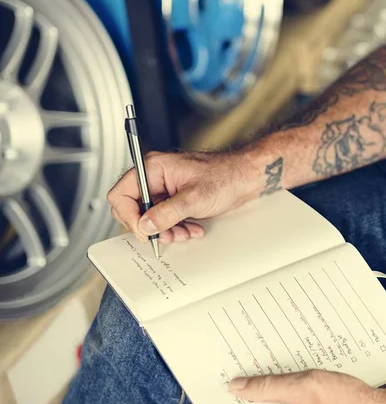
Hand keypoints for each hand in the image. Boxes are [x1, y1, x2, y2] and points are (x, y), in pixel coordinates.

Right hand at [107, 150, 260, 243]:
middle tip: (166, 235)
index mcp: (154, 168)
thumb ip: (167, 213)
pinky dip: (176, 228)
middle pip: (133, 209)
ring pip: (151, 218)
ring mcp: (165, 189)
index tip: (145, 231)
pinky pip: (165, 219)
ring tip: (185, 233)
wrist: (247, 178)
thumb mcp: (194, 198)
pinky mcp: (175, 200)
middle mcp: (155, 178)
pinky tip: (191, 229)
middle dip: (151, 227)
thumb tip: (145, 225)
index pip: (122, 194)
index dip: (129, 216)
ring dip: (166, 230)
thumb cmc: (225, 176)